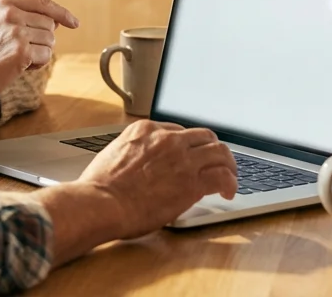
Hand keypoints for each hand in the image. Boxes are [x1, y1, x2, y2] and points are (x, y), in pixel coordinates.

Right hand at [0, 0, 77, 104]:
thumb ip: (24, 18)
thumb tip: (57, 21)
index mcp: (4, 5)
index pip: (42, 2)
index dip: (61, 12)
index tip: (74, 22)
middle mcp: (10, 15)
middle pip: (49, 24)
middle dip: (43, 40)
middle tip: (23, 51)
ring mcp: (16, 33)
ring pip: (50, 41)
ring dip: (40, 54)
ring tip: (18, 59)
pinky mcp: (21, 52)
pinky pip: (46, 56)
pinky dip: (38, 65)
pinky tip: (21, 67)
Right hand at [77, 120, 236, 239]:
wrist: (101, 202)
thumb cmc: (100, 187)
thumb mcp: (113, 154)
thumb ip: (133, 152)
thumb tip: (139, 163)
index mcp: (145, 130)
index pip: (177, 131)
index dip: (187, 146)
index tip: (189, 157)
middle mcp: (167, 139)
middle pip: (203, 136)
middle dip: (212, 149)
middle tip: (216, 163)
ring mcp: (181, 159)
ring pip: (219, 152)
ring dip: (228, 164)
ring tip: (230, 176)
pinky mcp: (191, 182)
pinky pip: (222, 176)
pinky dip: (231, 183)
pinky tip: (229, 192)